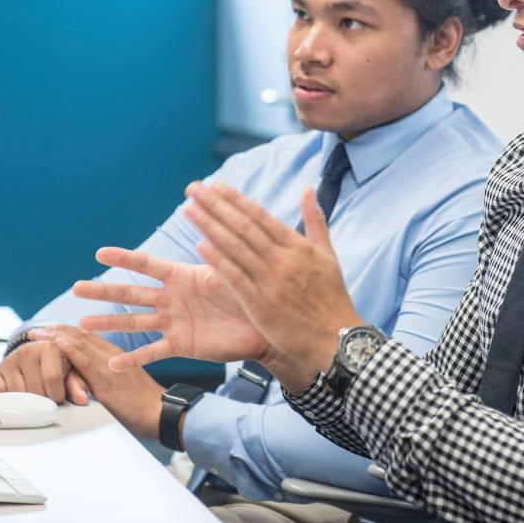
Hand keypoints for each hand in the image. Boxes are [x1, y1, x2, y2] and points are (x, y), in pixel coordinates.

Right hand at [0, 339, 88, 405]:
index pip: (52, 378)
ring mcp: (9, 360)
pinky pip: (1, 394)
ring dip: (29, 402)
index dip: (57, 394)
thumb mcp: (71, 371)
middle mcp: (27, 350)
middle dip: (44, 400)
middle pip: (35, 389)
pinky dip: (11, 400)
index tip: (59, 397)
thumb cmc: (57, 364)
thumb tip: (82, 400)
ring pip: (19, 394)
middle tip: (48, 397)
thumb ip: (78, 384)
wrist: (35, 356)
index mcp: (49, 346)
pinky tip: (21, 394)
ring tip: (37, 394)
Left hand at [29, 326, 164, 438]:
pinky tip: (58, 343)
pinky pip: (87, 362)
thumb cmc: (143, 403)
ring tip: (38, 335)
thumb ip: (104, 377)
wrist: (160, 412)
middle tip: (36, 330)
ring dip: (57, 338)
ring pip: (81, 345)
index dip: (67, 332)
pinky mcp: (108, 381)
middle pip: (82, 337)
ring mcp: (111, 366)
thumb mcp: (122, 384)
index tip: (50, 329)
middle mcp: (114, 355)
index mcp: (118, 355)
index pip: (88, 338)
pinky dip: (72, 350)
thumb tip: (85, 383)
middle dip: (57, 332)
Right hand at [74, 247, 268, 370]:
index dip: (125, 258)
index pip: (148, 264)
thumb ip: (216, 257)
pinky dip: (133, 358)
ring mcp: (174, 322)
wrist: (266, 326)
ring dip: (109, 323)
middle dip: (104, 290)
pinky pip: (153, 352)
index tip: (100, 252)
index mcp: (183, 276)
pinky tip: (111, 365)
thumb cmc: (251, 293)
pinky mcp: (181, 344)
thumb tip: (207, 233)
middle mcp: (173, 298)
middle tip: (76, 287)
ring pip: (135, 321)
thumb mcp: (231, 272)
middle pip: (132, 293)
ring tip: (81, 325)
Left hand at [181, 181, 363, 391]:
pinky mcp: (261, 304)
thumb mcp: (328, 254)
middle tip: (193, 189)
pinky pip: (235, 278)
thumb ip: (315, 220)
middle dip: (215, 206)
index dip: (236, 200)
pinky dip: (217, 261)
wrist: (334, 336)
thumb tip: (307, 189)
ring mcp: (271, 281)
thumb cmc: (331, 296)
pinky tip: (199, 245)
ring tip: (189, 210)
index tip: (216, 186)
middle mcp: (283, 259)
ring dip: (209, 227)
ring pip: (235, 248)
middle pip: (243, 227)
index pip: (261, 216)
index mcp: (298, 246)